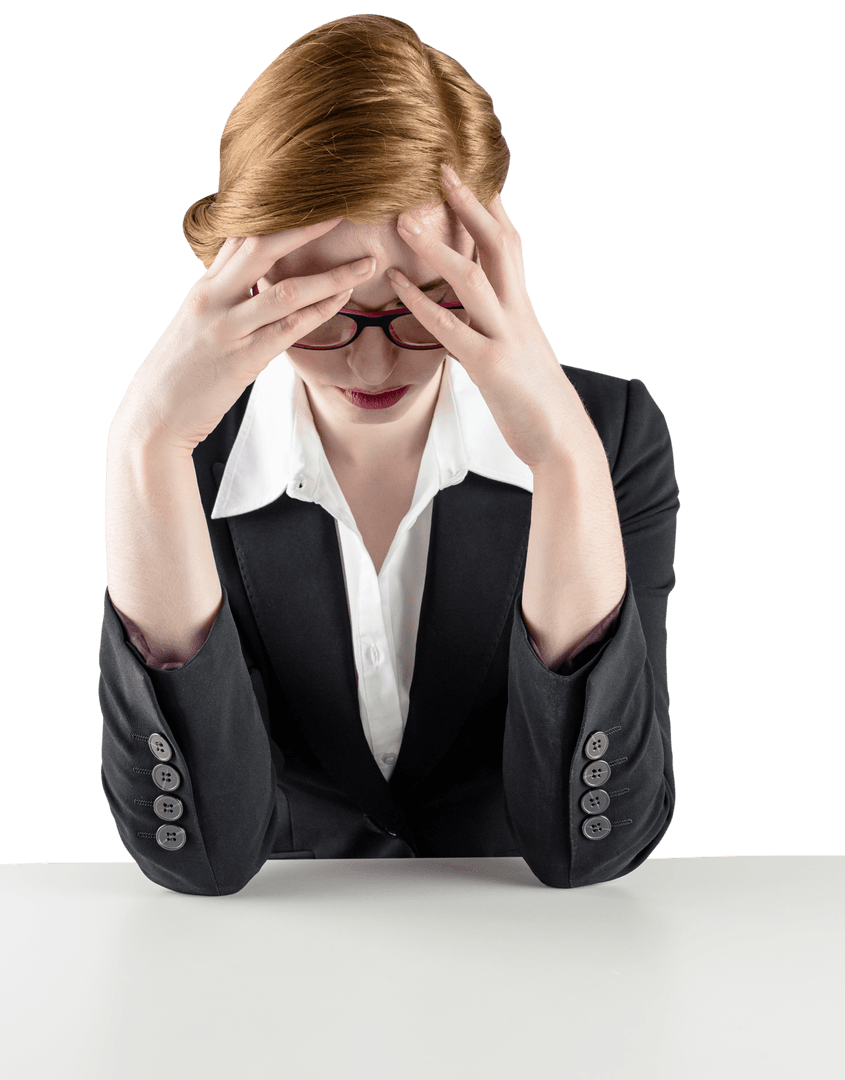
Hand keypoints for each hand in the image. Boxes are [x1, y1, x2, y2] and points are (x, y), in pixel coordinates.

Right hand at [113, 220, 376, 451]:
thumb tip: (247, 282)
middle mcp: (213, 300)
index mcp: (203, 289)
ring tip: (366, 263)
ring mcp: (228, 329)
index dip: (275, 214)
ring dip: (332, 275)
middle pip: (261, 246)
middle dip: (305, 226)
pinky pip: (290, 328)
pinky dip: (321, 310)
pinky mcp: (243, 360)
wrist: (154, 417)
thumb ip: (222, 300)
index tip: (310, 198)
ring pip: (287, 290)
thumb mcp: (195, 326)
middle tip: (342, 209)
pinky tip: (345, 298)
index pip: (239, 237)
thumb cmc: (180, 375)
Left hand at [388, 165, 595, 470]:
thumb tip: (476, 307)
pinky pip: (451, 328)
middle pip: (499, 243)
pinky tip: (397, 284)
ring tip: (405, 219)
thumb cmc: (536, 397)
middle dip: (471, 203)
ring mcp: (506, 337)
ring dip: (438, 245)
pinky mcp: (490, 367)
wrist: (562, 438)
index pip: (509, 242)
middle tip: (441, 168)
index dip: (490, 205)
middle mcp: (518, 312)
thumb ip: (499, 322)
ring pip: (473, 277)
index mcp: (523, 306)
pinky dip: (421, 303)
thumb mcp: (520, 349)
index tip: (470, 170)